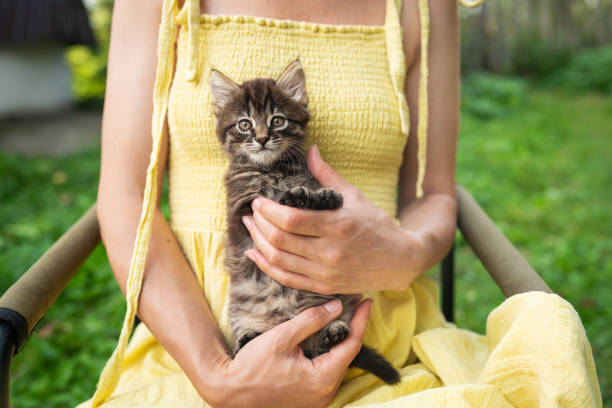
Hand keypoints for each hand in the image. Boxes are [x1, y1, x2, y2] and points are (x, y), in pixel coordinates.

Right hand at [203, 299, 372, 407]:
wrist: (230, 391)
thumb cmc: (253, 365)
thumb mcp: (282, 337)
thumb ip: (311, 321)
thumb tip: (337, 307)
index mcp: (322, 378)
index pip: (352, 344)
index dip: (361, 320)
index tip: (366, 301)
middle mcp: (325, 392)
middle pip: (347, 355)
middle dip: (352, 329)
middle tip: (355, 306)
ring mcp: (317, 399)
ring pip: (337, 364)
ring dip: (340, 342)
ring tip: (343, 318)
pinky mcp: (308, 399)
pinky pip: (326, 373)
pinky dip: (329, 355)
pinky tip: (326, 339)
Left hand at [242, 145, 422, 293]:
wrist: (400, 261)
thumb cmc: (377, 225)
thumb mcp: (356, 197)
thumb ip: (328, 175)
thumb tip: (310, 150)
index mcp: (338, 226)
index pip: (291, 220)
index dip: (268, 211)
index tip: (259, 201)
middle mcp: (330, 252)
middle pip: (280, 240)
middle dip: (259, 224)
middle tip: (251, 212)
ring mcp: (326, 273)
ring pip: (278, 260)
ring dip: (258, 242)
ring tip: (250, 227)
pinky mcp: (323, 286)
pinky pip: (286, 278)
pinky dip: (266, 266)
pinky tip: (255, 253)